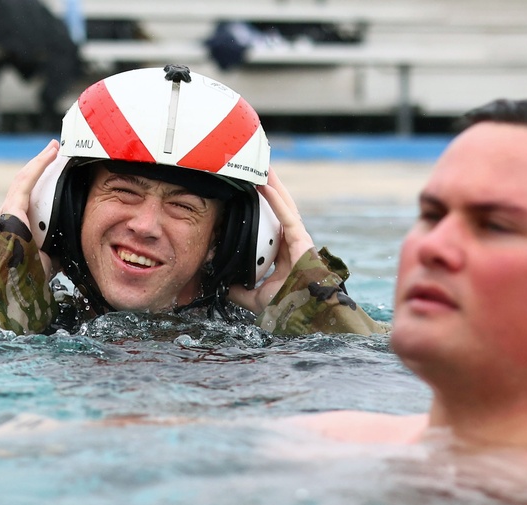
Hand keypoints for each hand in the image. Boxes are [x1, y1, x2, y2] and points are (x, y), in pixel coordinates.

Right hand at [0, 139, 59, 278]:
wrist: (16, 289)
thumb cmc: (29, 281)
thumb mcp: (49, 262)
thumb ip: (57, 251)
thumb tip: (74, 248)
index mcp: (20, 229)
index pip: (31, 202)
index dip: (42, 186)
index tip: (57, 174)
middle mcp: (11, 218)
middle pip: (28, 187)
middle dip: (41, 169)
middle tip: (57, 154)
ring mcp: (8, 212)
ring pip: (25, 180)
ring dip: (41, 162)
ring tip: (55, 148)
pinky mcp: (11, 209)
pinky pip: (25, 182)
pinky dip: (39, 166)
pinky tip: (51, 154)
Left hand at [228, 168, 314, 313]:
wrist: (303, 315)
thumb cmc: (287, 307)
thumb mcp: (255, 298)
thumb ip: (239, 291)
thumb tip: (223, 286)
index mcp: (283, 254)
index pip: (269, 226)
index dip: (260, 209)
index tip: (247, 195)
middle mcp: (292, 244)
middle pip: (278, 210)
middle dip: (268, 190)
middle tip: (255, 171)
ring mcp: (298, 240)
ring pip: (284, 207)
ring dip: (273, 186)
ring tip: (262, 168)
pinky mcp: (301, 240)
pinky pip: (287, 216)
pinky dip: (276, 201)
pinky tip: (266, 186)